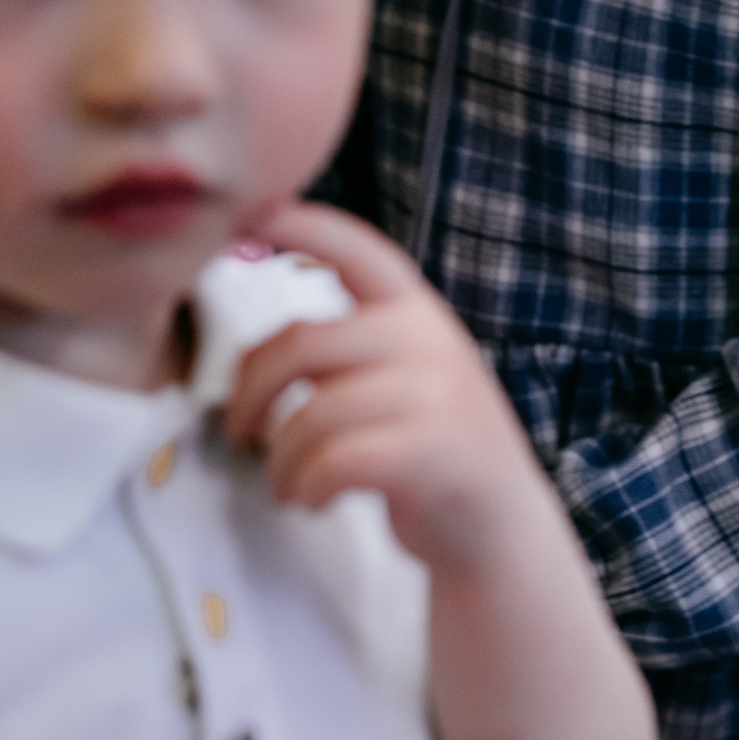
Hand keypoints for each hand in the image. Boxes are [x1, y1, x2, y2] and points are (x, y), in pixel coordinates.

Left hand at [222, 202, 552, 577]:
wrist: (500, 526)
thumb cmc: (432, 453)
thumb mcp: (407, 379)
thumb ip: (354, 352)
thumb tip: (263, 350)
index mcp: (419, 313)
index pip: (360, 251)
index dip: (305, 225)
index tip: (253, 213)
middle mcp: (430, 340)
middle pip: (302, 342)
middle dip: (249, 391)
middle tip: (239, 429)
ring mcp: (436, 394)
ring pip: (310, 414)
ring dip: (280, 462)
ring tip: (288, 484)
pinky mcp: (430, 451)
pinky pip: (333, 461)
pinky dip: (306, 488)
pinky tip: (313, 500)